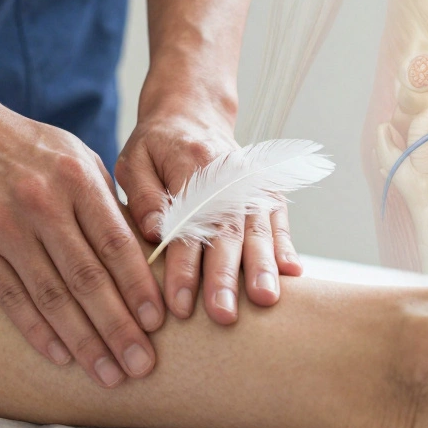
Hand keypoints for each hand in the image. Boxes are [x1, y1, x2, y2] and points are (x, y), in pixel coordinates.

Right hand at [0, 95, 164, 387]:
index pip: (116, 243)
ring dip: (83, 341)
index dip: (139, 287)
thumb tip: (147, 249)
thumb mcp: (73, 156)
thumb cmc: (24, 146)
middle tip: (142, 365)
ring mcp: (4, 226)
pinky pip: (11, 297)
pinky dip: (37, 330)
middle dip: (119, 327)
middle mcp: (42, 203)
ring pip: (52, 296)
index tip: (159, 323)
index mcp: (76, 178)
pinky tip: (61, 356)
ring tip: (107, 374)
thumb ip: (105, 200)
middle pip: (89, 278)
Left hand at [115, 110, 301, 324]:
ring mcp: (251, 183)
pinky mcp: (266, 191)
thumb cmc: (156, 146)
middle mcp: (227, 175)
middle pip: (227, 230)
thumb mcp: (134, 161)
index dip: (184, 266)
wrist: (192, 113)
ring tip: (265, 300)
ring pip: (258, 228)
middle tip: (223, 314)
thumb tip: (157, 232)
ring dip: (262, 266)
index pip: (187, 224)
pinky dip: (286, 247)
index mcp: (190, 164)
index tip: (180, 303)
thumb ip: (143, 196)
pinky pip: (279, 220)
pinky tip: (292, 275)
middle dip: (226, 275)